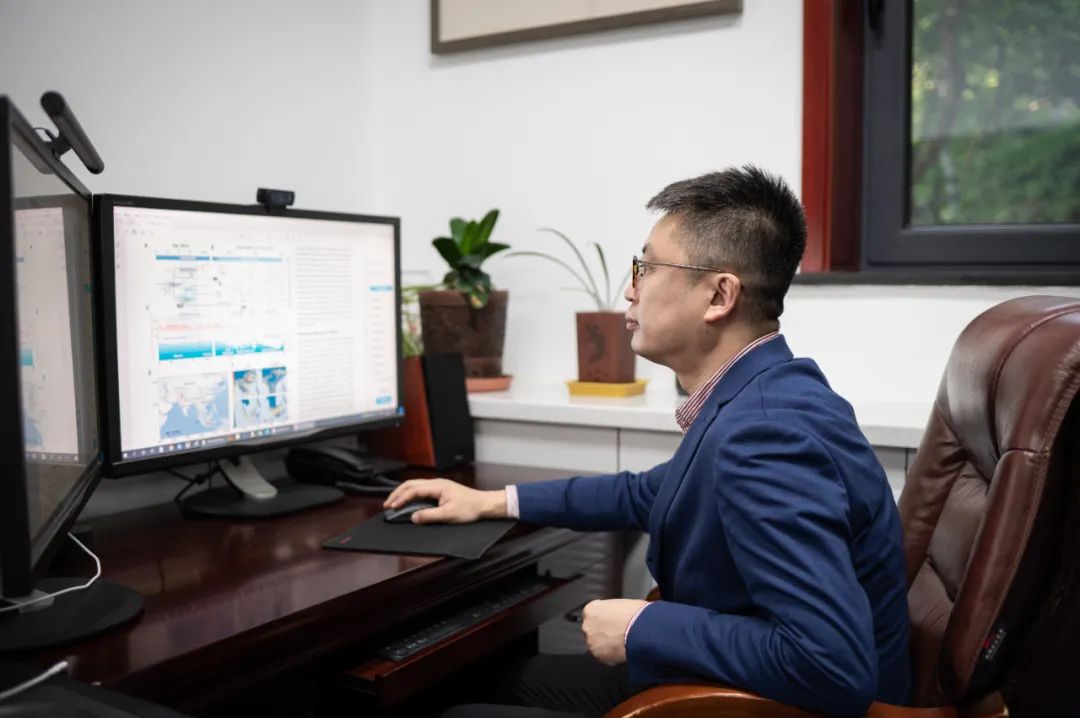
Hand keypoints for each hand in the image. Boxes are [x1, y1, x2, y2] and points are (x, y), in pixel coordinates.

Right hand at [382, 478, 506, 523]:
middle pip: (411, 484)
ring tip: (393, 503)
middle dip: (397, 494)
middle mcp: (436, 483)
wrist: (484, 504)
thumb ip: (430, 516)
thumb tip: (413, 517)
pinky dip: (411, 495)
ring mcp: (438, 486)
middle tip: (387, 505)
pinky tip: (408, 502)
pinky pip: (421, 490)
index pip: (414, 490)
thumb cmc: (470, 508)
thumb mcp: (449, 515)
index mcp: (438, 486)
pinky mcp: (440, 491)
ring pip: (415, 486)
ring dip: (403, 494)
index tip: (392, 508)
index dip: (401, 499)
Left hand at [581, 598, 647, 665]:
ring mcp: (591, 642)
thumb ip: (612, 611)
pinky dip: (612, 656)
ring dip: (606, 645)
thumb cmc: (635, 613)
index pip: (592, 615)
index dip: (602, 619)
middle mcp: (587, 626)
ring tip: (621, 644)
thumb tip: (616, 616)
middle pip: (592, 630)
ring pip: (597, 645)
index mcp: (591, 610)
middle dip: (602, 633)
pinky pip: (604, 657)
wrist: (642, 630)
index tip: (610, 622)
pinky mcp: (598, 656)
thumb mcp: (621, 604)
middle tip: (616, 634)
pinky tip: (623, 652)